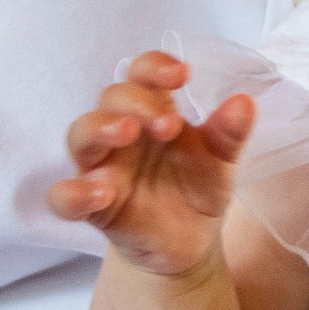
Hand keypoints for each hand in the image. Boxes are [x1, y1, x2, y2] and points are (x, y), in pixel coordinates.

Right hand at [48, 51, 254, 276]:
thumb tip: (245, 102)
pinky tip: (101, 193)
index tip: (181, 75)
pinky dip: (74, 192)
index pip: (141, 74)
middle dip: (136, 103)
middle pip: (110, 99)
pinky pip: (63, 196)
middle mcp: (120, 133)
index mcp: (152, 112)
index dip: (154, 67)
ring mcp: (100, 167)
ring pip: (80, 136)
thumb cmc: (198, 188)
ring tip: (126, 133)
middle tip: (167, 125)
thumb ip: (229, 134)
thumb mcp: (221, 162)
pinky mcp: (90, 207)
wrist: (191, 242)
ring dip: (99, 129)